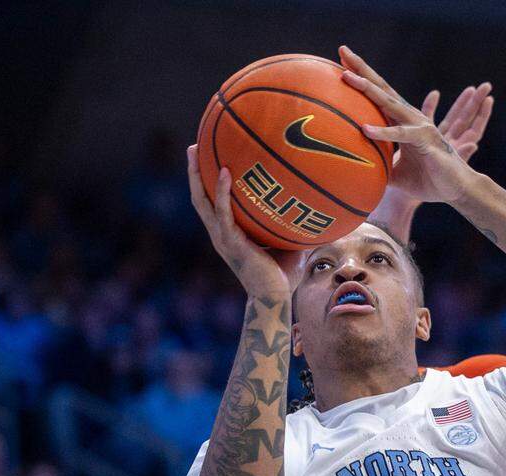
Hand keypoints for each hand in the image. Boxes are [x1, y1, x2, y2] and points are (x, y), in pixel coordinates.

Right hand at [186, 146, 302, 296]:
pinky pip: (223, 213)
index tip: (208, 160)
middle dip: (193, 172)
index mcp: (229, 234)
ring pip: (203, 202)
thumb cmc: (282, 276)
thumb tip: (312, 206)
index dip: (207, 184)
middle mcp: (221, 234)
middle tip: (192, 146)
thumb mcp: (288, 244)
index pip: (212, 205)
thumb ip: (291, 225)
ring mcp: (223, 238)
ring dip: (197, 176)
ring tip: (195, 150)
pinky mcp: (231, 242)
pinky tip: (226, 173)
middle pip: (200, 198)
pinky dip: (222, 193)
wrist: (275, 299)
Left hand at [339, 46, 475, 204]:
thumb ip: (379, 168)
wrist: (455, 189)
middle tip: (343, 49)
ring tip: (347, 77)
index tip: (342, 62)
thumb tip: (357, 174)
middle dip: (362, 69)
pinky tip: (366, 129)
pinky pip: (401, 134)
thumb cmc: (428, 181)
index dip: (362, 78)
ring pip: (389, 103)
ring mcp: (418, 125)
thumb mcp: (396, 174)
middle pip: (382, 89)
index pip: (378, 96)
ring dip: (368, 89)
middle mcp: (409, 118)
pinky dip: (384, 133)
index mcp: (402, 122)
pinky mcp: (426, 139)